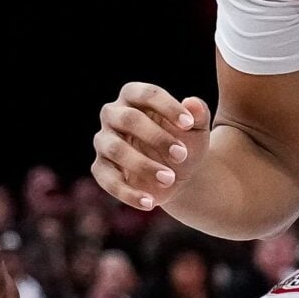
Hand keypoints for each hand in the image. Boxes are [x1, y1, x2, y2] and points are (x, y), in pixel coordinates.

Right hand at [92, 84, 211, 212]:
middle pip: (128, 119)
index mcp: (134, 96)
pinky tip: (150, 202)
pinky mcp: (100, 169)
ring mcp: (104, 142)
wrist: (178, 174)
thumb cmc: (185, 142)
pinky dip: (128, 194)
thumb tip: (194, 103)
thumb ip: (198, 114)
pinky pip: (108, 180)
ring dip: (144, 166)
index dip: (168, 107)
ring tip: (170, 179)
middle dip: (157, 137)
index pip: (146, 94)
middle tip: (182, 155)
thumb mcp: (197, 130)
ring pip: (116, 149)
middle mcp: (113, 115)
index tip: (189, 124)